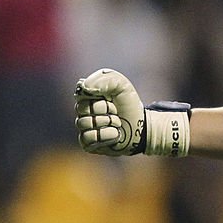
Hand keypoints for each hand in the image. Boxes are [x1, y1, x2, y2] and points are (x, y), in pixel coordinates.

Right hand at [74, 69, 190, 156]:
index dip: (98, 96)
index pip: (80, 93)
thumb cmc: (129, 104)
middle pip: (82, 109)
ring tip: (117, 123)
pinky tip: (115, 134)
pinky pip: (88, 138)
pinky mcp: (88, 143)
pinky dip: (106, 136)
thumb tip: (84, 88)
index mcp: (87, 95)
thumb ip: (104, 79)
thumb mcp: (121, 85)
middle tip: (116, 111)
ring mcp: (84, 128)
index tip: (110, 97)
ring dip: (107, 123)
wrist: (141, 125)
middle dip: (105, 110)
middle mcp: (82, 112)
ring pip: (84, 124)